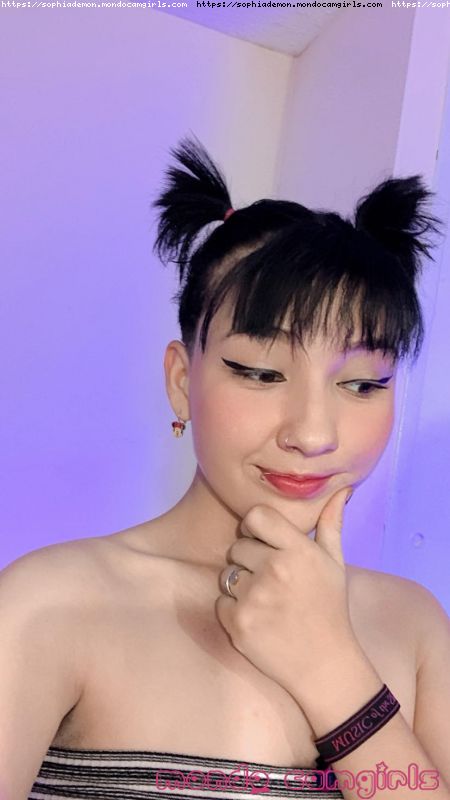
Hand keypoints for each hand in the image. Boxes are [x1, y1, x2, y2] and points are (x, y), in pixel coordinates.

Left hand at [215, 487, 358, 698]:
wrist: (324, 665)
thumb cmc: (330, 609)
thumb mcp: (335, 564)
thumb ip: (331, 524)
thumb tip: (341, 490)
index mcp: (298, 551)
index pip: (255, 516)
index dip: (254, 528)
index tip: (263, 543)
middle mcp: (275, 570)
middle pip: (237, 546)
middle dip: (249, 560)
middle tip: (270, 579)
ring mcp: (254, 598)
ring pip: (227, 574)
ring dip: (240, 585)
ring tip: (265, 600)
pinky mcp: (238, 623)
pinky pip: (220, 602)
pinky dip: (233, 610)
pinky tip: (258, 619)